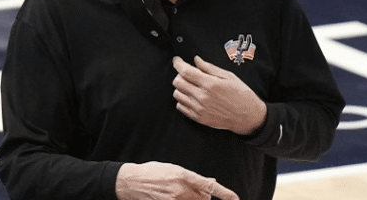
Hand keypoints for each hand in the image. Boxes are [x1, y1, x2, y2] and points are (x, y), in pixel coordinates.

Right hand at [115, 161, 238, 199]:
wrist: (131, 182)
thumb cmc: (152, 172)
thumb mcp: (174, 169)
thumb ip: (193, 177)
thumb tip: (211, 181)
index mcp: (183, 175)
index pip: (209, 185)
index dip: (224, 193)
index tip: (235, 199)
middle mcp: (180, 189)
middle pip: (204, 198)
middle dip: (204, 196)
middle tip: (194, 191)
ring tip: (182, 194)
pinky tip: (176, 197)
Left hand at [172, 56, 266, 135]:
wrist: (247, 116)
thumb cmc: (241, 94)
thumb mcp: (228, 76)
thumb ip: (209, 68)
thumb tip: (196, 60)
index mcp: (210, 84)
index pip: (185, 71)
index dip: (178, 63)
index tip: (177, 60)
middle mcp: (202, 97)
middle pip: (177, 82)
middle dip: (179, 74)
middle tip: (187, 72)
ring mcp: (199, 109)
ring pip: (177, 94)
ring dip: (181, 87)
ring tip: (190, 85)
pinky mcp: (198, 118)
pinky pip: (181, 106)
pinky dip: (183, 99)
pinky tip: (191, 96)